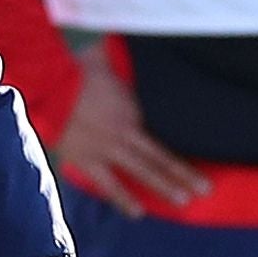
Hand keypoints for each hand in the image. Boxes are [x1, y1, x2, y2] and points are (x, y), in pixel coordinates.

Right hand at [52, 60, 209, 212]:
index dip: (181, 147)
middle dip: (184, 174)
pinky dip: (123, 198)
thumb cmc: (81, 72)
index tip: (201, 157)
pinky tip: (138, 213)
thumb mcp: (111, 67)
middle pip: (161, 157)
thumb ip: (125, 72)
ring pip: (142, 171)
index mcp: (134, 111)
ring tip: (183, 201)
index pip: (163, 135)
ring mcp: (108, 149)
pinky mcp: (88, 161)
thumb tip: (137, 43)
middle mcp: (127, 133)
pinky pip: (108, 183)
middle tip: (205, 189)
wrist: (52, 85)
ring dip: (164, 186)